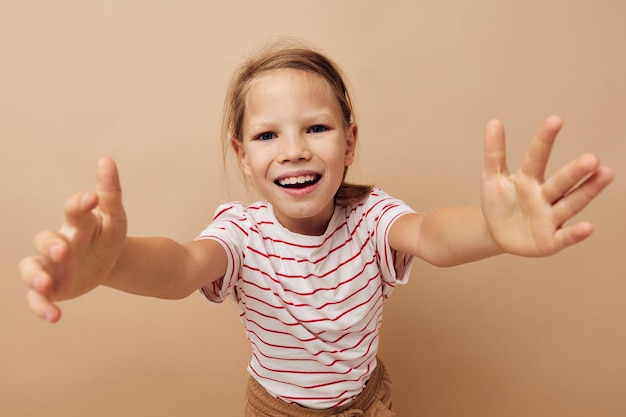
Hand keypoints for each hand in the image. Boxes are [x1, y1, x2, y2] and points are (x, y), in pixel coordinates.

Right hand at [19, 158, 126, 321]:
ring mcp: (51, 266)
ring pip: (31, 268)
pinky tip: (55, 317)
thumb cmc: (107, 234)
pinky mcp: (53, 287)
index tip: (90, 199)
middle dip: (50, 245)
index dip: (79, 204)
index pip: (73, 210)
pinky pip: (38, 298)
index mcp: (77, 223)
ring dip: (35, 277)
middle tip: (62, 250)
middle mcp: (59, 242)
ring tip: (46, 285)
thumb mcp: (115, 217)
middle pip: (44, 239)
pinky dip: (42, 307)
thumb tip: (106, 160)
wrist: (108, 261)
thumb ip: (110, 192)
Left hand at [481, 115, 612, 256]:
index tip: (555, 120)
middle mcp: (545, 195)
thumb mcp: (492, 178)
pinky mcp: (550, 241)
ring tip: (605, 175)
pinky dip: (575, 234)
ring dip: (587, 192)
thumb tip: (494, 121)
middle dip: (575, 172)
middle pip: (561, 181)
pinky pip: (565, 237)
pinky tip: (588, 227)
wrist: (495, 233)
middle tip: (592, 159)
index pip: (537, 156)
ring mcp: (550, 218)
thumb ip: (493, 152)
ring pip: (571, 203)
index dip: (544, 140)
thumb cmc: (499, 203)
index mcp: (529, 178)